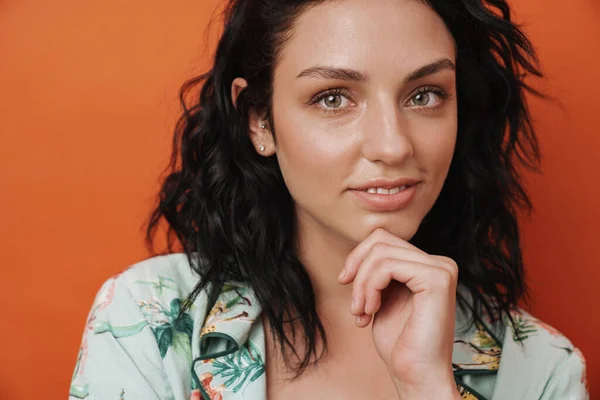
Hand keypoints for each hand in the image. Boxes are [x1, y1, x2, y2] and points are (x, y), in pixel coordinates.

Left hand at [337, 228, 460, 399]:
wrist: (415, 374)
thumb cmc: (399, 342)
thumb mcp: (382, 296)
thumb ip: (378, 270)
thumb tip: (361, 248)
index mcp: (428, 265)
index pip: (383, 239)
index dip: (358, 258)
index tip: (345, 284)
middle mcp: (440, 262)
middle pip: (380, 240)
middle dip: (357, 270)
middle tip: (355, 304)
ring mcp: (441, 268)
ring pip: (380, 252)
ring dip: (361, 285)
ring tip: (361, 312)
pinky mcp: (437, 278)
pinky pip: (387, 265)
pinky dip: (369, 287)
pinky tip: (371, 310)